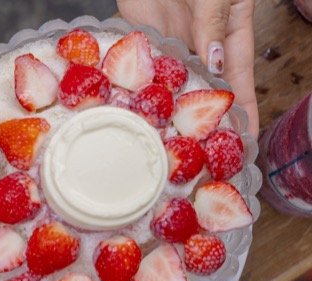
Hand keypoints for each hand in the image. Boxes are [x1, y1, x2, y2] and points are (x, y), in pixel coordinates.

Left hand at [117, 0, 257, 135]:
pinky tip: (137, 113)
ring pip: (172, 84)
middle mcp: (201, 41)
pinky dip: (139, 90)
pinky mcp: (145, 38)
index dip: (243, 111)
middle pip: (204, 88)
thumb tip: (215, 62)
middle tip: (202, 153)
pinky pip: (142, 68)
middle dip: (204, 121)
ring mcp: (172, 41)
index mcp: (230, 30)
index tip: (245, 140)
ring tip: (168, 143)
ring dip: (169, 111)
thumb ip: (214, 24)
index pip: (239, 78)